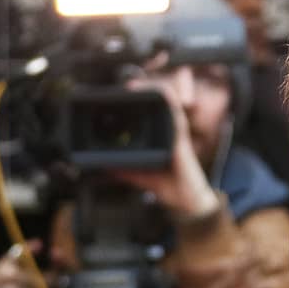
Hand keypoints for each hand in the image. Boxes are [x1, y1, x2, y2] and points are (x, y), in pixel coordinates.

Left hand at [107, 78, 222, 221]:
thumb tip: (103, 166)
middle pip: (155, 104)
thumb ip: (123, 170)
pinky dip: (167, 97)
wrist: (185, 201)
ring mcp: (175, 132)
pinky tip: (157, 90)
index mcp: (159, 138)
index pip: (147, 115)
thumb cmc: (168, 188)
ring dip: (150, 90)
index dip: (134, 103)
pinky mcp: (181, 136)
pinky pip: (176, 111)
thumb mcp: (138, 176)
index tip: (117, 98)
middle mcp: (167, 132)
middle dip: (140, 92)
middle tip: (122, 88)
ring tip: (132, 86)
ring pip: (165, 102)